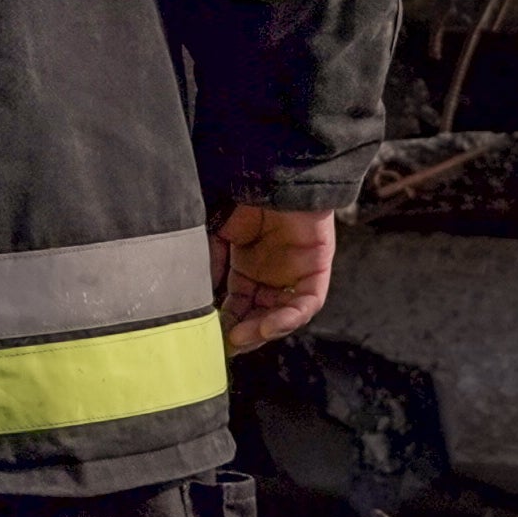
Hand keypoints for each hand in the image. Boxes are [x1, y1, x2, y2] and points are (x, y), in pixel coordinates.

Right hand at [209, 205, 335, 353]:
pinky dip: (289, 318)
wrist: (273, 171)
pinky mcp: (316, 269)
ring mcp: (294, 273)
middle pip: (258, 315)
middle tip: (224, 345)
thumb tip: (201, 299)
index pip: (236, 306)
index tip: (209, 340)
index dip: (224, 324)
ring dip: (262, 330)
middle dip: (242, 333)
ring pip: (281, 315)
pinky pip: (306, 303)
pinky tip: (268, 326)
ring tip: (241, 337)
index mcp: (246, 268)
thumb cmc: (241, 195)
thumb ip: (209, 264)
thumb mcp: (215, 233)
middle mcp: (270, 274)